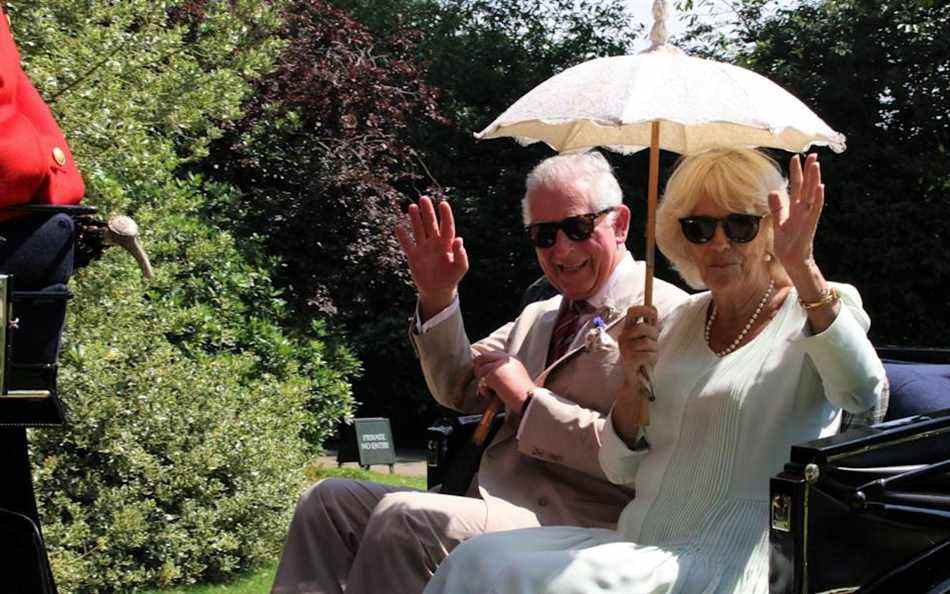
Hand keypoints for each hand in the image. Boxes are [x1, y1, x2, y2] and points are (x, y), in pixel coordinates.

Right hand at [395, 196, 468, 318]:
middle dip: (427, 212)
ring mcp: (423, 248)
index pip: (446, 226)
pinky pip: (407, 244)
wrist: (438, 289)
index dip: (445, 215)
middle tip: (423, 198)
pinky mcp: (414, 256)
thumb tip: (459, 240)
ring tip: (412, 206)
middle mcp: (435, 243)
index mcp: (447, 243)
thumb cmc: (452, 277)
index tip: (443, 204)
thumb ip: (460, 254)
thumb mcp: (460, 267)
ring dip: (415, 219)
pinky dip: (403, 236)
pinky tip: (399, 226)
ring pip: (418, 230)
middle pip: (431, 224)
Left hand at [472, 351, 534, 411]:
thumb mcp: (513, 376)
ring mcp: (499, 365)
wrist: (529, 400)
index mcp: (511, 358)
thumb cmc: (522, 393)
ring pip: (480, 371)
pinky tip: (496, 395)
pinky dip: (486, 392)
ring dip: (483, 383)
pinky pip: (481, 383)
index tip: (482, 374)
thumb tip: (483, 370)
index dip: (483, 364)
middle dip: (479, 370)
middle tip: (484, 383)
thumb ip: (500, 370)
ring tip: (495, 391)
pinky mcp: (493, 374)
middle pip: (481, 358)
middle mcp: (505, 358)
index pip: (489, 354)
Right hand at [613, 305, 657, 441]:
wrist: (638, 380)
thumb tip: (652, 306)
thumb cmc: (643, 358)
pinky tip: (648, 363)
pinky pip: (649, 354)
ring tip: (649, 356)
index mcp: (627, 330)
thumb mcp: (647, 338)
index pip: (632, 312)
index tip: (653, 313)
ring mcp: (625, 349)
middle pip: (644, 327)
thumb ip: (649, 324)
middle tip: (653, 345)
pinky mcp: (629, 360)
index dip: (644, 309)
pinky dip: (653, 359)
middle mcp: (623, 338)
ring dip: (654, 351)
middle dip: (654, 336)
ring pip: (649, 342)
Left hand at [769, 153, 823, 271]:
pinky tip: (820, 187)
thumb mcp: (778, 222)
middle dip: (809, 171)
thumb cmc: (787, 243)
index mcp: (795, 208)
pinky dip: (818, 198)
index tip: (796, 158)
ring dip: (815, 179)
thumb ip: (777, 207)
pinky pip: (815, 209)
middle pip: (806, 186)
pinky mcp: (809, 225)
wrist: (792, 260)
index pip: (796, 186)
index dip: (796, 172)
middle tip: (812, 155)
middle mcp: (803, 210)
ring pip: (812, 194)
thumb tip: (773, 191)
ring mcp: (807, 216)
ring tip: (817, 165)